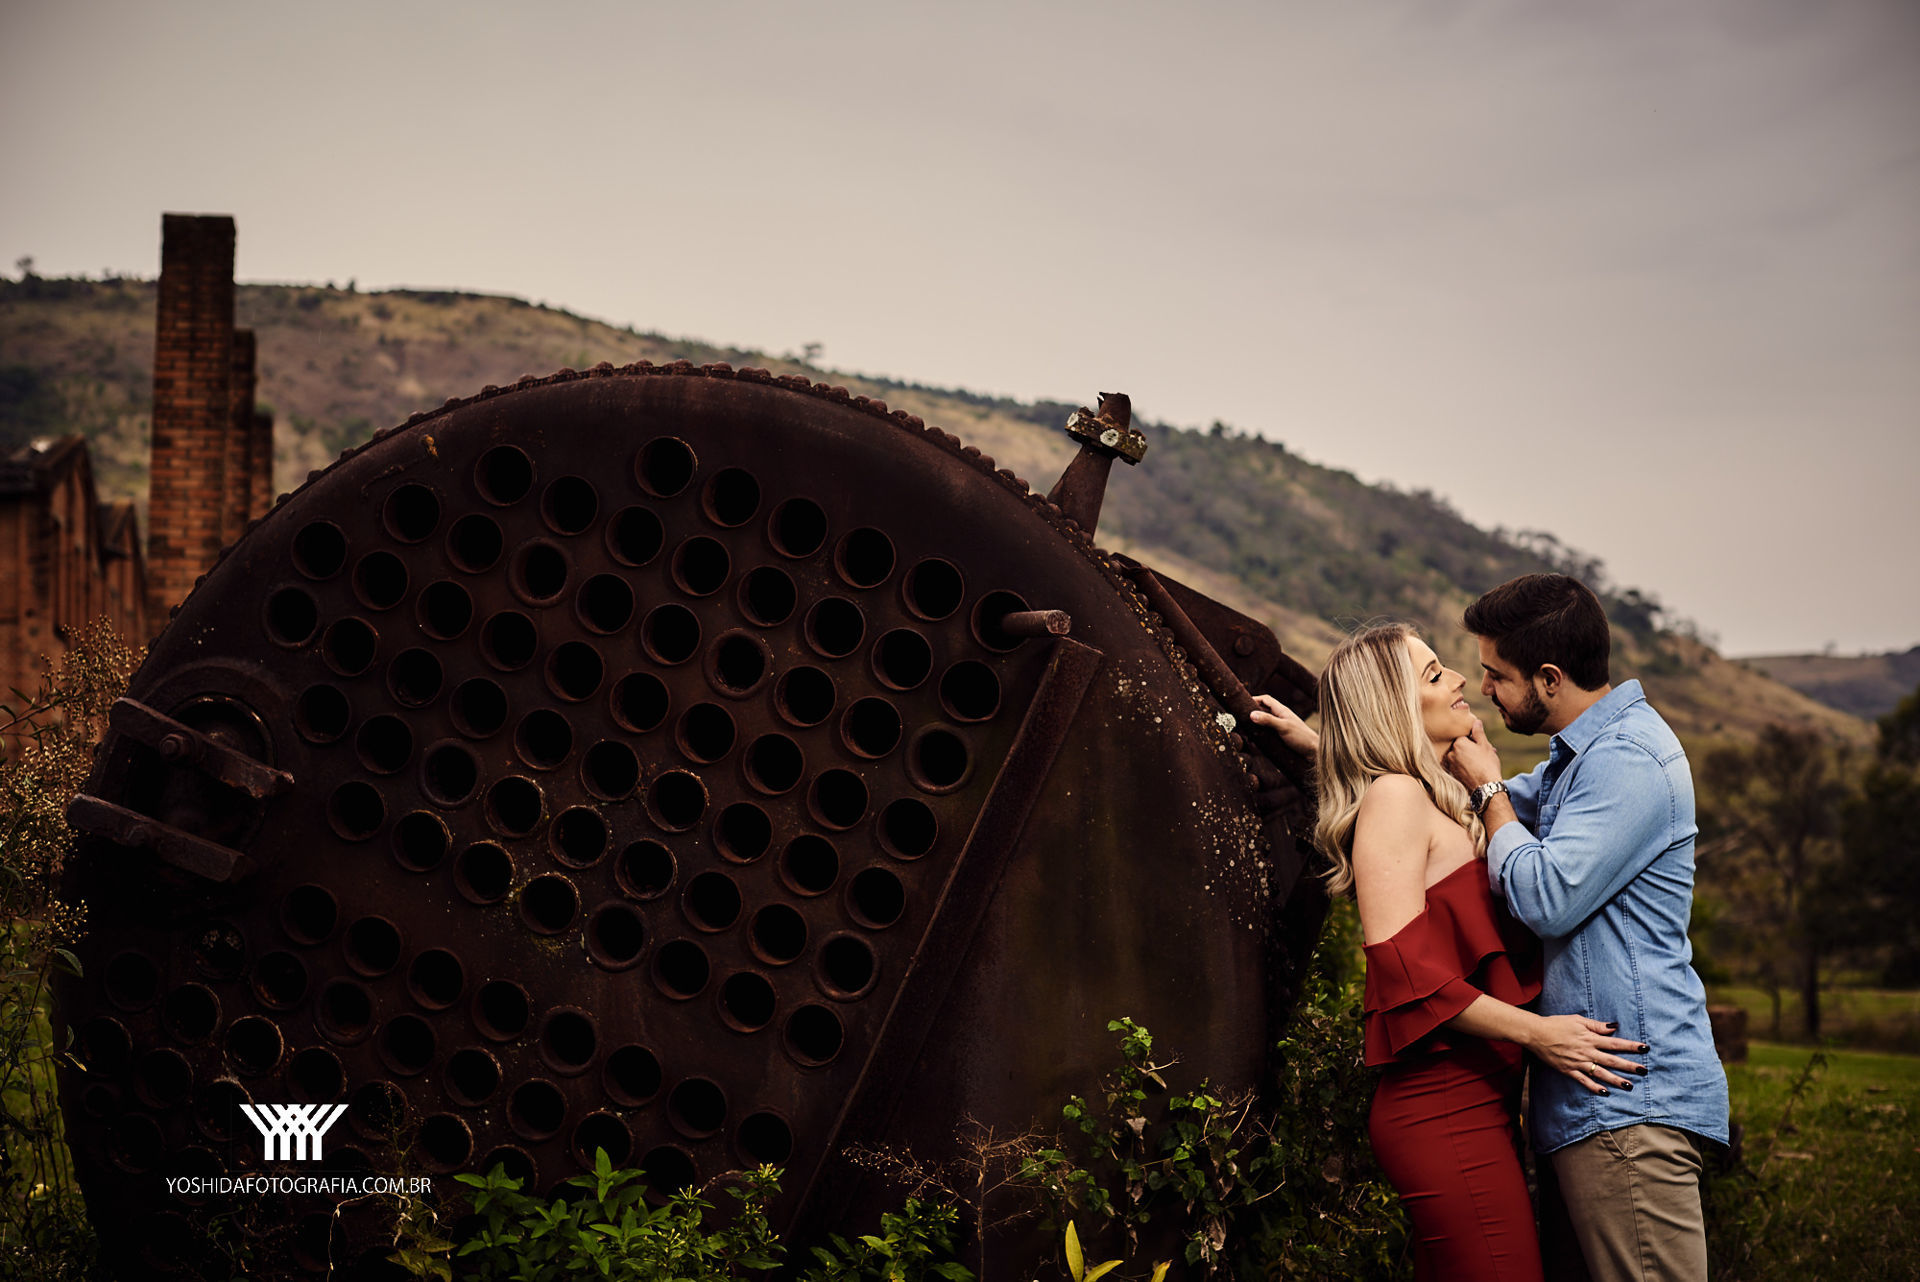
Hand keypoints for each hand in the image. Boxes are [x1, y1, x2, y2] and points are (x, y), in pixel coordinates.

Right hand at [1248, 694, 1318, 756]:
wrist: (1314, 751)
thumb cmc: (1302, 737)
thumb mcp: (1283, 728)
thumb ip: (1268, 720)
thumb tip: (1251, 714)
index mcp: (1282, 710)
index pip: (1266, 699)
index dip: (1254, 699)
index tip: (1242, 703)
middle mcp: (1281, 716)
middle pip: (1264, 709)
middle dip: (1252, 711)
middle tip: (1240, 716)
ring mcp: (1281, 726)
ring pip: (1265, 721)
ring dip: (1256, 723)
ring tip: (1244, 728)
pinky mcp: (1281, 736)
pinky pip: (1268, 731)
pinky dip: (1260, 733)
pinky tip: (1255, 739)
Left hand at [1444, 717, 1502, 788]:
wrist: (1486, 788)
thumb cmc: (1487, 765)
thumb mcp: (1485, 746)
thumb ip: (1478, 732)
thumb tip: (1476, 721)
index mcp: (1458, 743)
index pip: (1465, 737)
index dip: (1475, 741)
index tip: (1482, 746)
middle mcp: (1450, 753)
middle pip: (1461, 747)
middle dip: (1472, 749)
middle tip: (1484, 755)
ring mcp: (1450, 765)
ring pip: (1460, 757)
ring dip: (1469, 758)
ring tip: (1482, 763)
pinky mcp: (1452, 774)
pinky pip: (1458, 766)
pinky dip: (1465, 766)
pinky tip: (1476, 770)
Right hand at [1527, 1014, 1649, 1093]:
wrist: (1536, 1034)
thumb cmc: (1557, 1024)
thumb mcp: (1577, 1020)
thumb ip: (1596, 1025)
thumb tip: (1614, 1027)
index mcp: (1590, 1038)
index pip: (1615, 1043)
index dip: (1631, 1046)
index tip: (1645, 1048)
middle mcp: (1586, 1052)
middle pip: (1612, 1060)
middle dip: (1629, 1066)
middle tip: (1644, 1071)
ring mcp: (1578, 1063)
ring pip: (1601, 1073)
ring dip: (1616, 1080)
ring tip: (1629, 1085)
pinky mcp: (1569, 1070)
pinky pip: (1584, 1081)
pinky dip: (1595, 1087)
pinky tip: (1605, 1093)